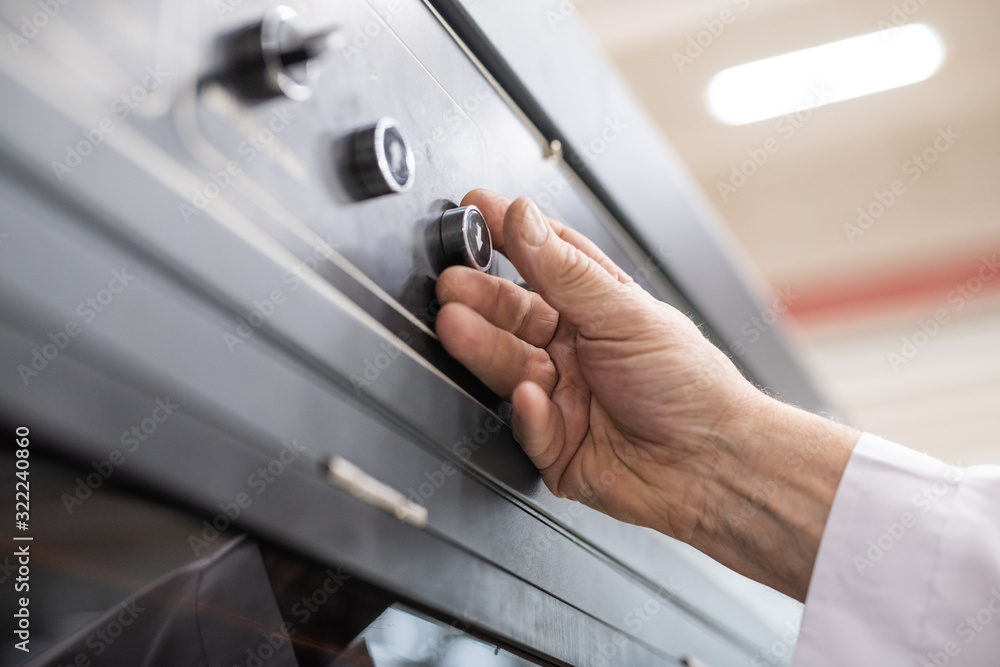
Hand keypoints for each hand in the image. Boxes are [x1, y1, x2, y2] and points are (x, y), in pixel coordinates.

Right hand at [435, 190, 858, 600]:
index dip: (507, 236)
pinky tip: (531, 394)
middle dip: (480, 298)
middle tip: (451, 284)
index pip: (542, 261)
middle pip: (513, 316)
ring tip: (458, 327)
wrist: (716, 466)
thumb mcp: (625, 314)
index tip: (474, 210)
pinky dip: (528, 411)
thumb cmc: (692, 387)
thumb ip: (565, 270)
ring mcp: (563, 397)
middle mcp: (574, 349)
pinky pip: (528, 424)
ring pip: (509, 366)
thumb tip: (523, 217)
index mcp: (596, 309)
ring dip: (483, 346)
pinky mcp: (555, 445)